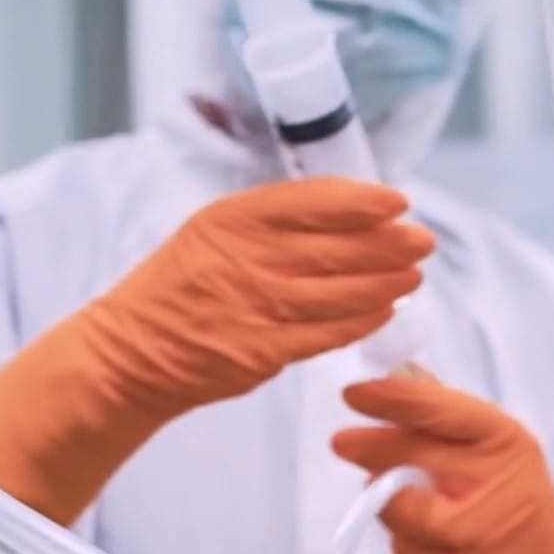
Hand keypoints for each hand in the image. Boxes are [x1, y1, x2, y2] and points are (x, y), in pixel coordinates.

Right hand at [0, 178, 431, 523]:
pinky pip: (328, 334)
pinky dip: (362, 321)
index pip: (313, 201)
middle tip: (421, 241)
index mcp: (232, 218)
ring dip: (386, 283)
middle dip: (390, 244)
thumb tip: (348, 214)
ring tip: (411, 275)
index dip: (363, 201)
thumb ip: (271, 221)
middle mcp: (246, 258)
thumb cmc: (178, 285)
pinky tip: (382, 311)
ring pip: (342, 292)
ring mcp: (256, 306)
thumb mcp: (212, 231)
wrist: (132, 350)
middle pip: (339, 248)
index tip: (397, 201)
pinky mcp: (263, 351)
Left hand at [332, 377, 553, 553]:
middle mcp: (494, 481)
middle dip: (371, 448)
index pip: (439, 411)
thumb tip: (391, 375)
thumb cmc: (509, 489)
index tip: (354, 393)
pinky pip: (407, 549)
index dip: (391, 400)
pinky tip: (414, 531)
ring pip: (401, 508)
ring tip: (387, 490)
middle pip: (414, 458)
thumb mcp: (492, 440)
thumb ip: (443, 410)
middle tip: (343, 442)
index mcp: (503, 438)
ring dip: (383, 497)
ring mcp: (479, 532)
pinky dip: (401, 537)